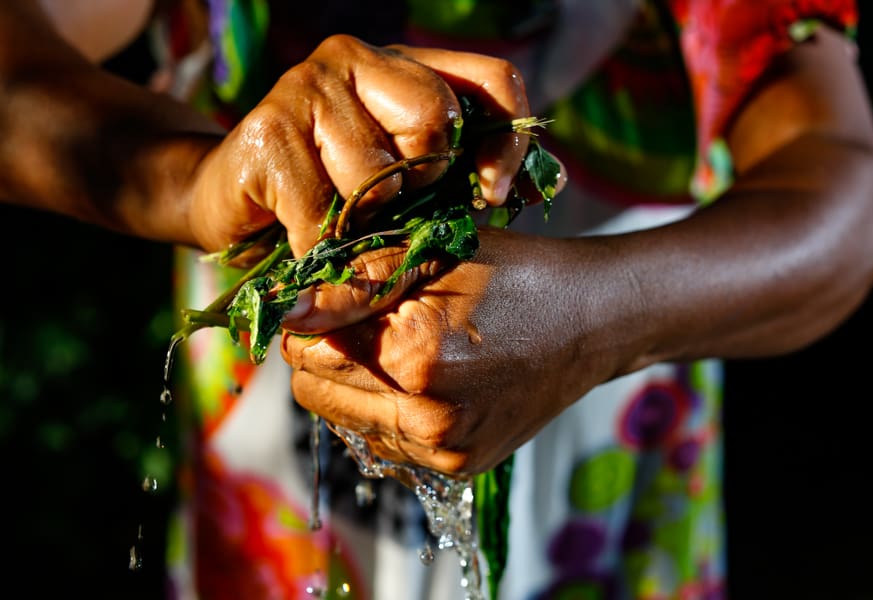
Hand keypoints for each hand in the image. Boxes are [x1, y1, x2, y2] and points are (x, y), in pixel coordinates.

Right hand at [187, 34, 530, 258]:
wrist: (227, 200)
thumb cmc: (327, 194)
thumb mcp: (406, 182)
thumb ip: (461, 175)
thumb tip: (544, 185)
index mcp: (400, 65)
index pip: (490, 79)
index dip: (506, 141)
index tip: (493, 196)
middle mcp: (353, 59)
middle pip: (434, 119)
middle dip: (418, 185)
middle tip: (383, 205)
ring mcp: (305, 87)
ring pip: (377, 175)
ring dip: (361, 223)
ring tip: (333, 220)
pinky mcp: (267, 131)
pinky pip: (324, 212)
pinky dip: (320, 247)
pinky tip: (303, 241)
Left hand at [280, 228, 605, 475]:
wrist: (591, 324)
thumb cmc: (517, 276)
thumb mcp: (437, 254)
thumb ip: (354, 280)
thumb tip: (283, 309)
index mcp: (416, 356)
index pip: (304, 350)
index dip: (311, 319)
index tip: (338, 299)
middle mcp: (426, 419)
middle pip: (314, 394)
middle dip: (324, 356)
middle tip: (366, 324)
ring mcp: (444, 452)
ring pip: (344, 423)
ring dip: (353, 388)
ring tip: (399, 352)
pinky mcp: (459, 469)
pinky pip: (383, 445)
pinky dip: (386, 413)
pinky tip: (421, 382)